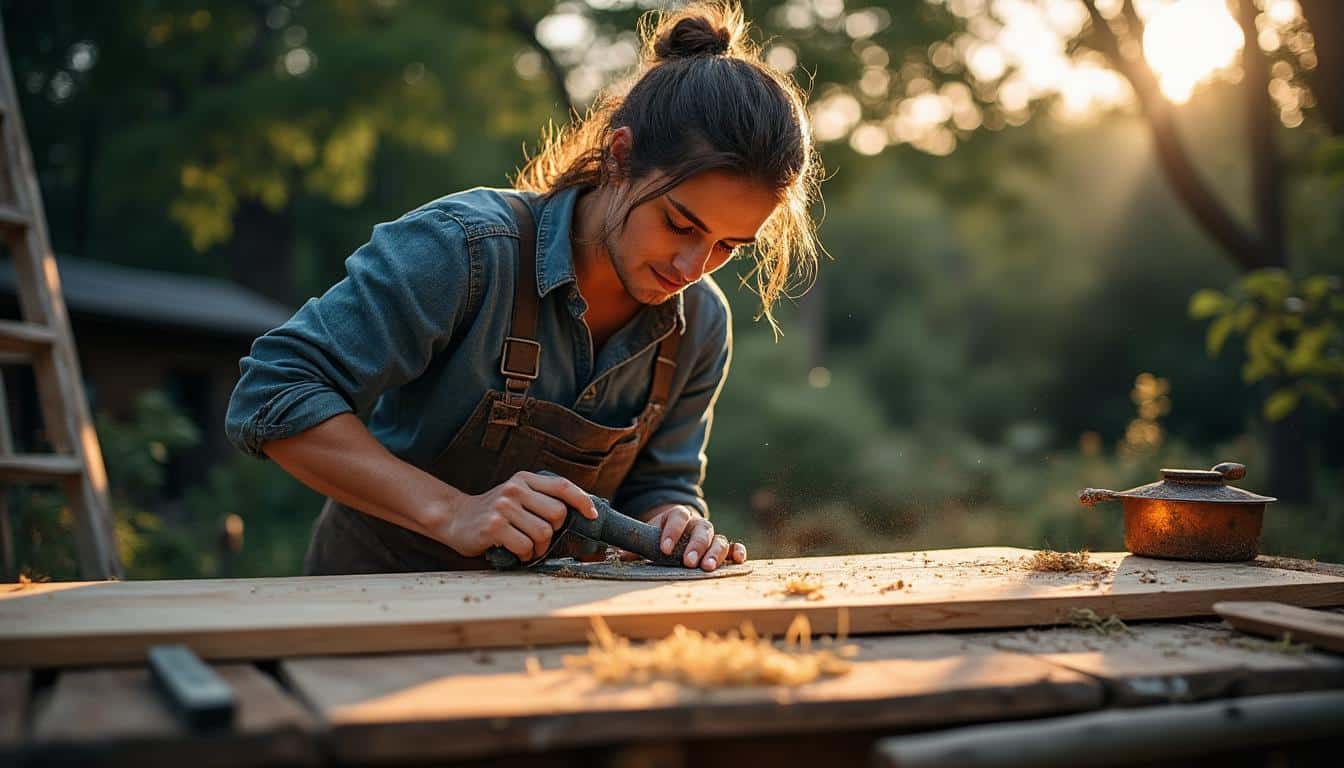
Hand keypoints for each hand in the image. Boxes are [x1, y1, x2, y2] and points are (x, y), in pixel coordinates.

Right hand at [429, 471, 597, 560]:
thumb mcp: (516, 496)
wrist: (454, 518)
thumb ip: (540, 499)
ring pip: (543, 533)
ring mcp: (503, 507)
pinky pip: (525, 546)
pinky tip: (516, 553)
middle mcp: (515, 489)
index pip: (563, 486)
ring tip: (527, 547)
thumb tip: (580, 514)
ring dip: (539, 548)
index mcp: (524, 479)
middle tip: (541, 538)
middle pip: (558, 514)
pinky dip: (525, 555)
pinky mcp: (494, 527)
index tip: (592, 515)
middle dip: (555, 532)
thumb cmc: (493, 512)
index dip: (582, 501)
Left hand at [644, 504, 746, 571]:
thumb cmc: (661, 536)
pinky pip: (733, 546)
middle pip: (702, 530)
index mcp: (678, 516)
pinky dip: (737, 551)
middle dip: (695, 546)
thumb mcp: (649, 536)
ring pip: (719, 539)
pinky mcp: (722, 547)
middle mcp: (697, 524)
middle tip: (688, 562)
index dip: (672, 531)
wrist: (677, 531)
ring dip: (714, 553)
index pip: (677, 517)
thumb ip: (637, 546)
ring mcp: (712, 535)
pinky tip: (737, 560)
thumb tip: (620, 557)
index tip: (664, 548)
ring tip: (707, 568)